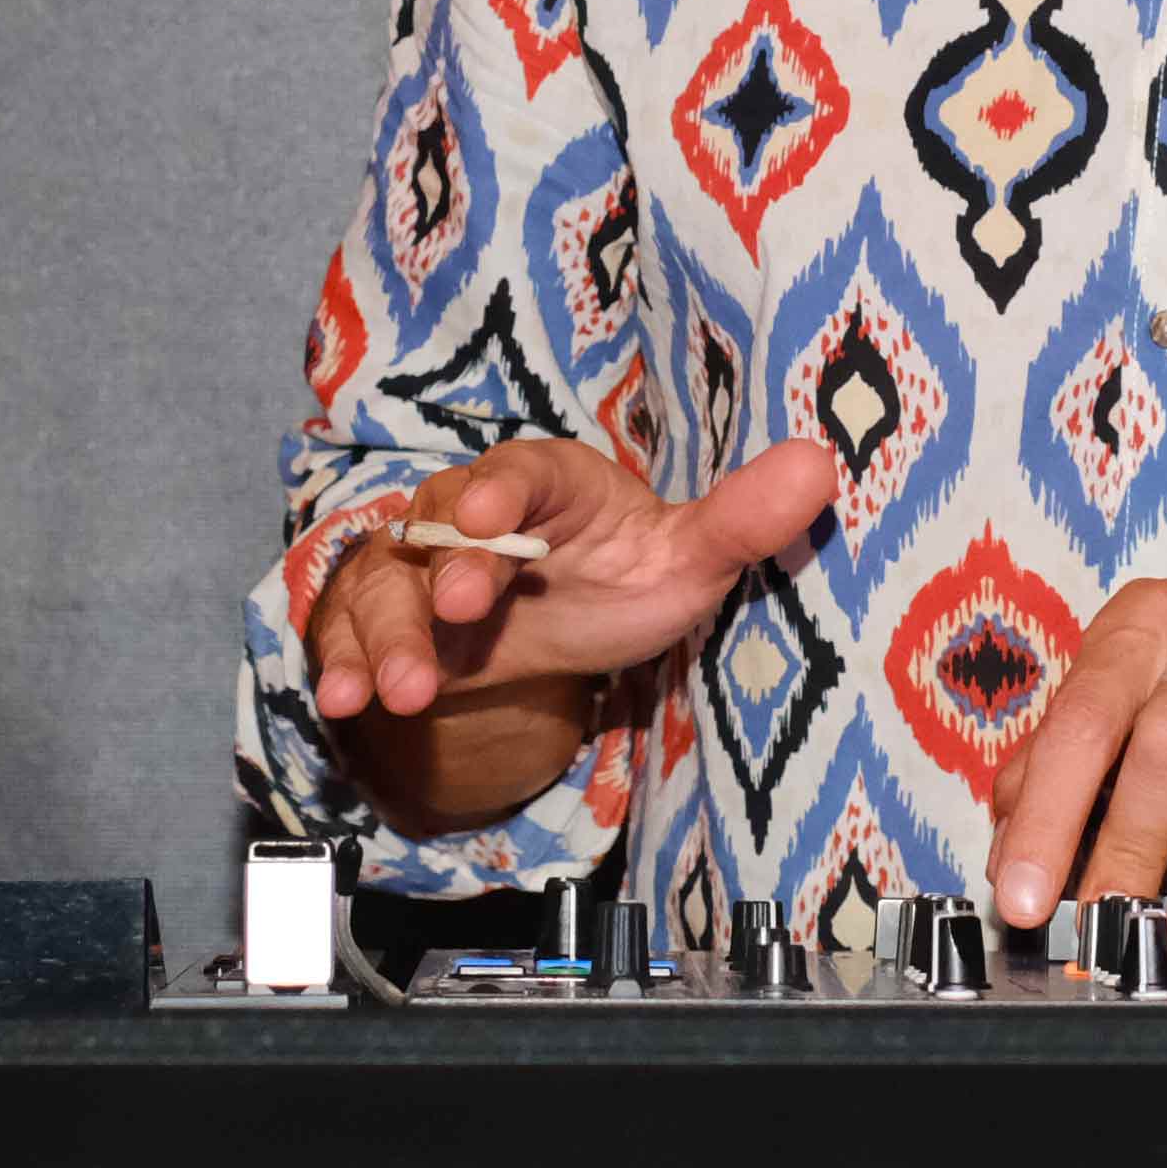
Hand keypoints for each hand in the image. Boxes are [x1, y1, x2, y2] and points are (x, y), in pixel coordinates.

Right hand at [300, 436, 836, 733]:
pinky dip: (344, 663)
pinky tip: (346, 701)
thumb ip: (741, 521)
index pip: (524, 472)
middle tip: (462, 614)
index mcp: (549, 481)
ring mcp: (418, 567)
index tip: (496, 517)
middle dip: (451, 573)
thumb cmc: (621, 578)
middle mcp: (471, 513)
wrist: (556, 626)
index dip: (506, 490)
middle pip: (446, 530)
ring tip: (401, 693)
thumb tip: (822, 466)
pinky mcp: (383, 619)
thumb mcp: (684, 560)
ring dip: (391, 637)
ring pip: (391, 588)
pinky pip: (350, 632)